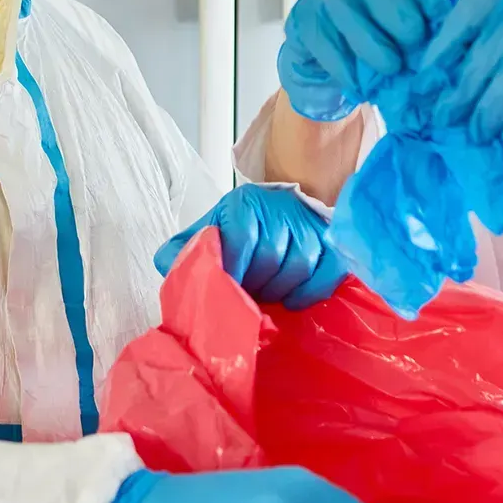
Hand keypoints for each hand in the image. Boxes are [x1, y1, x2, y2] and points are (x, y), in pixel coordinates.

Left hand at [155, 185, 349, 309]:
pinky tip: (290, 298)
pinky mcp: (334, 246)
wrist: (290, 209)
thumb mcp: (212, 229)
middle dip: (253, 285)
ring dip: (278, 292)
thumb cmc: (246, 227)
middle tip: (245, 295)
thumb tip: (168, 265)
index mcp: (245, 204)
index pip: (242, 239)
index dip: (233, 272)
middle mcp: (281, 209)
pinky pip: (323, 279)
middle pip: (269, 259)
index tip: (225, 292)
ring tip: (266, 294)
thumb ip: (185, 248)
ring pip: (297, 270)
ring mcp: (311, 227)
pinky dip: (305, 296)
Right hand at [278, 0, 453, 120]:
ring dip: (369, 38)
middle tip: (415, 41)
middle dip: (395, 8)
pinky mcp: (303, 20)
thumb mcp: (414, 29)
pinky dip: (341, 62)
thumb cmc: (385, 41)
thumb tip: (466, 29)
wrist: (338, 61)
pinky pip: (319, 35)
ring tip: (391, 67)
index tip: (441, 14)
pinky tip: (359, 83)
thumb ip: (435, 22)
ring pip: (341, 3)